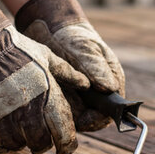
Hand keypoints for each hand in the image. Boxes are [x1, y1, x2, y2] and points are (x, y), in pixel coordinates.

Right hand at [0, 0, 88, 153]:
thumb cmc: (14, 51)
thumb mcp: (46, 57)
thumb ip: (68, 74)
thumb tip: (88, 84)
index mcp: (47, 102)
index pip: (64, 137)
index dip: (67, 146)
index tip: (65, 148)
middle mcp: (26, 117)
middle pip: (39, 145)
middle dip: (41, 142)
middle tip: (37, 134)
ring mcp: (2, 125)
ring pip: (16, 145)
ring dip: (18, 138)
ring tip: (14, 121)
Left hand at [15, 0, 124, 131]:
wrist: (50, 31)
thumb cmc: (72, 37)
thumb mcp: (84, 49)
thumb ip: (96, 68)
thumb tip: (111, 88)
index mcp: (111, 82)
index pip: (111, 110)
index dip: (99, 119)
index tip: (84, 120)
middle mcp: (98, 94)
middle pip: (93, 119)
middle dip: (79, 121)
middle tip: (61, 118)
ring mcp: (81, 98)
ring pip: (76, 119)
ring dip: (65, 118)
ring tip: (50, 109)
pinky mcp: (65, 100)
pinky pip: (61, 114)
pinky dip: (53, 112)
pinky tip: (43, 105)